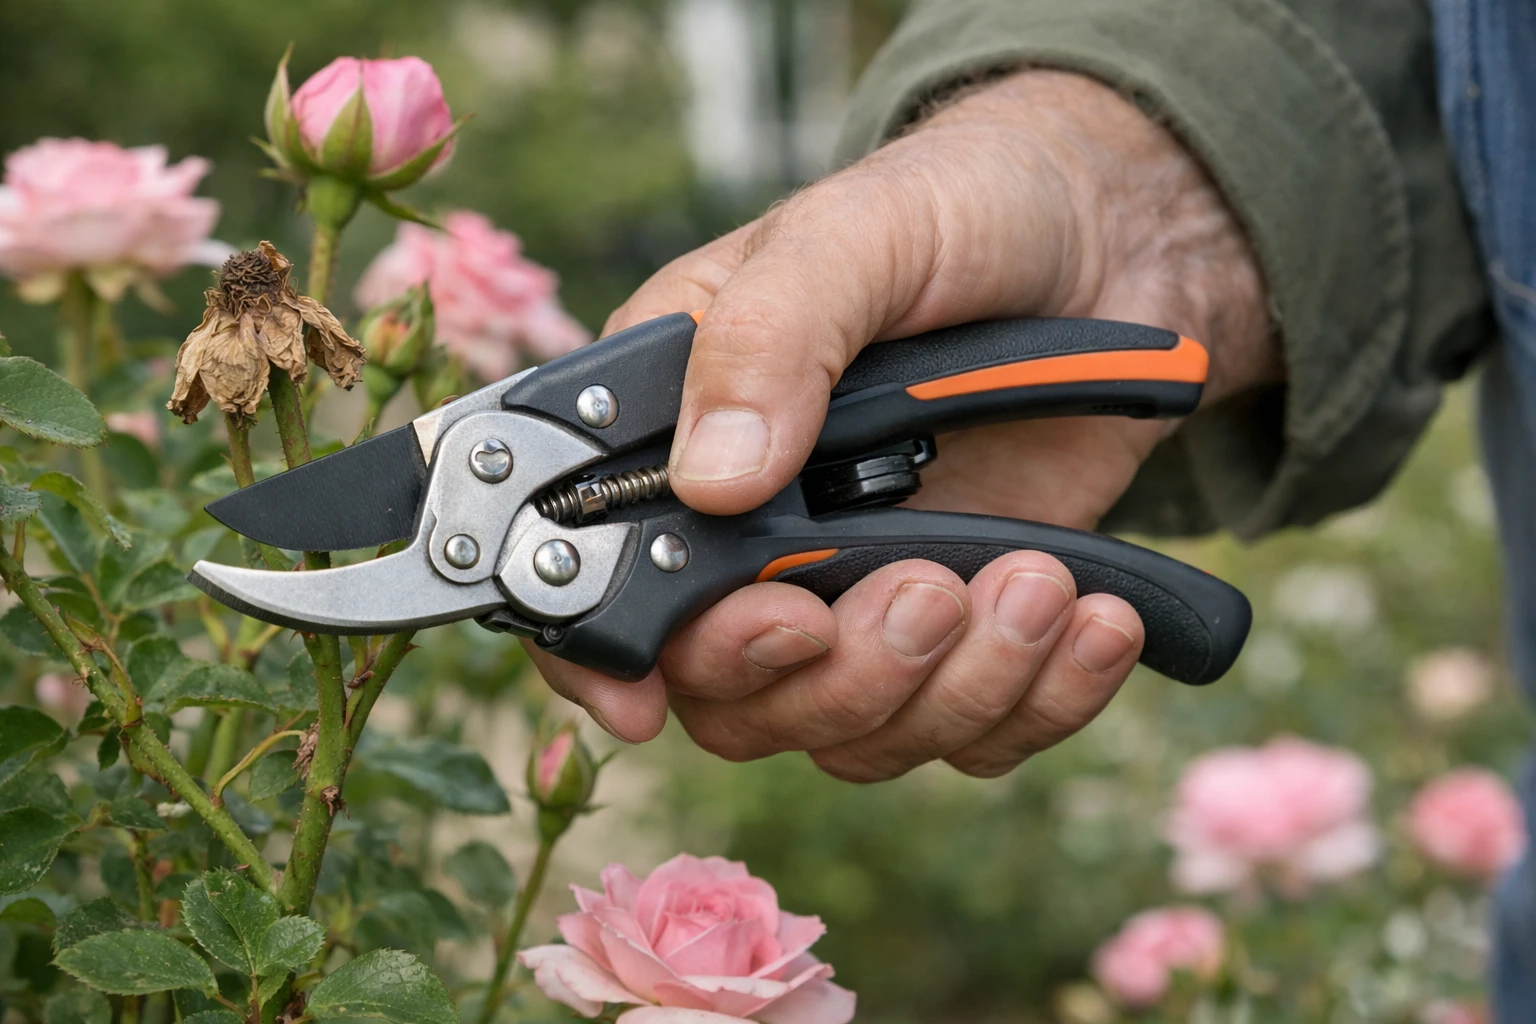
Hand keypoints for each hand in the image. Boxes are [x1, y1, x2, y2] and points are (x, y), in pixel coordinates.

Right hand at [529, 71, 1274, 780]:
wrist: (1112, 244)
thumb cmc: (961, 212)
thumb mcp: (858, 235)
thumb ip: (773, 338)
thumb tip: (713, 482)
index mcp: (681, 436)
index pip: (595, 586)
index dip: (603, 662)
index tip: (649, 702)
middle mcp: (755, 541)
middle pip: (735, 700)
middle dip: (836, 673)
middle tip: (925, 589)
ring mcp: (860, 595)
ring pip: (859, 733)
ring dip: (956, 684)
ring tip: (1040, 579)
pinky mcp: (965, 631)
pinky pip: (978, 733)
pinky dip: (1044, 701)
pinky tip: (1099, 618)